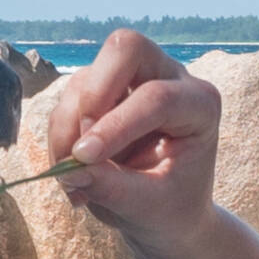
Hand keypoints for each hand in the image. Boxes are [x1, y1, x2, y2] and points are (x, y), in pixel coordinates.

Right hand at [24, 29, 227, 245]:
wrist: (165, 210)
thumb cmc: (170, 206)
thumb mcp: (148, 207)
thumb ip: (113, 188)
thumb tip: (71, 171)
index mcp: (199, 104)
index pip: (157, 97)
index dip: (116, 125)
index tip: (83, 159)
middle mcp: (168, 78)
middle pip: (126, 47)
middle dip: (93, 93)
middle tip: (81, 148)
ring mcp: (132, 80)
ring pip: (85, 79)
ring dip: (67, 129)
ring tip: (73, 180)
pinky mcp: (102, 90)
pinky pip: (67, 101)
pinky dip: (60, 137)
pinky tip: (72, 173)